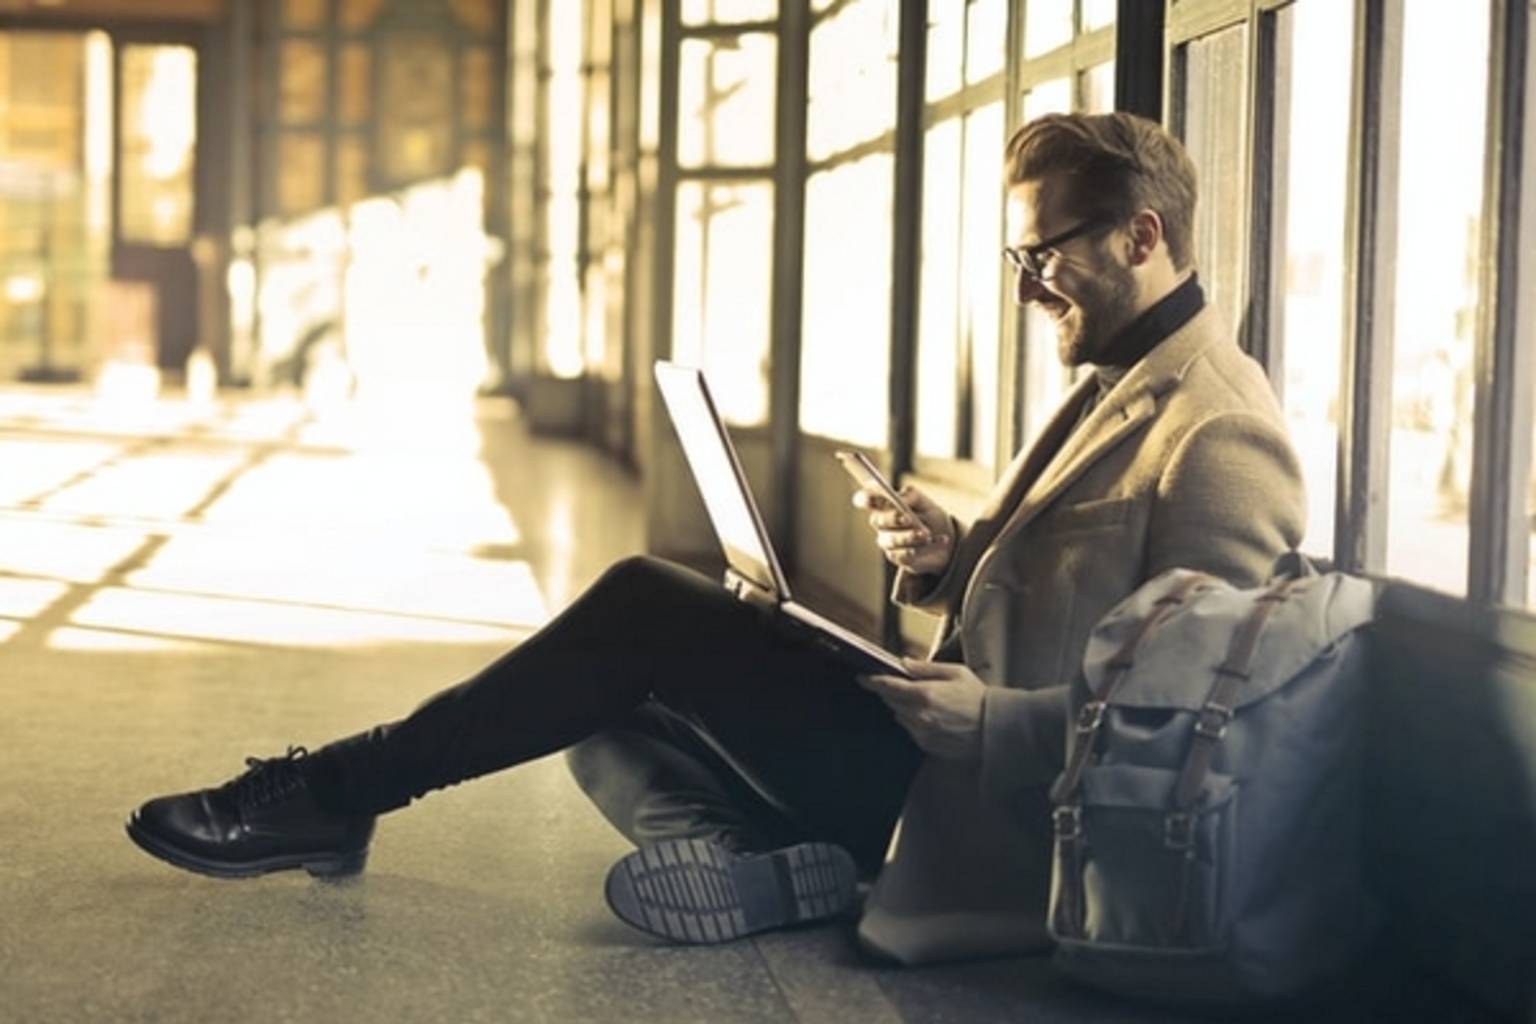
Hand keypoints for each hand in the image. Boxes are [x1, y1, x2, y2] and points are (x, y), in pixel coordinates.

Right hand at [853, 484, 954, 575]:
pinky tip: (935, 541)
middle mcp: (882, 523)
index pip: (867, 500)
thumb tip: (900, 499)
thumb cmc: (929, 516)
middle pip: (876, 520)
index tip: (874, 497)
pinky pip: (903, 555)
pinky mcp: (897, 557)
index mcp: (884, 505)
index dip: (866, 498)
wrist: (944, 538)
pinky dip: (920, 549)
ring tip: (926, 534)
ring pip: (889, 540)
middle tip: (908, 518)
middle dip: (892, 519)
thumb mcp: (925, 502)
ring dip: (908, 537)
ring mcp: (887, 541)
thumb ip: (912, 496)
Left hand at [858, 660, 985, 758]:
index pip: (888, 686)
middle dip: (891, 692)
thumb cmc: (979, 697)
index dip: (872, 681)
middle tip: (901, 685)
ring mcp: (922, 733)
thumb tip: (903, 663)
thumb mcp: (956, 673)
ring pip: (899, 716)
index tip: (862, 677)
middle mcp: (919, 715)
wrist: (996, 729)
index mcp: (925, 694)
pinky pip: (910, 730)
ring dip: (903, 707)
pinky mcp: (927, 745)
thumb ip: (926, 668)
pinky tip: (931, 716)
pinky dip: (913, 721)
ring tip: (923, 701)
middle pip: (891, 701)